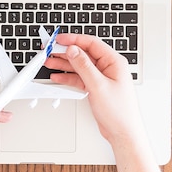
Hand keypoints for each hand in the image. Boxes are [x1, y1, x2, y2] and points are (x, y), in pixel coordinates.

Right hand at [44, 34, 146, 149]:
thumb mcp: (98, 86)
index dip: (73, 40)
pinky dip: (68, 77)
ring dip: (64, 64)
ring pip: (79, 65)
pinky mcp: (95, 87)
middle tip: (50, 50)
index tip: (59, 40)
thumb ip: (84, 66)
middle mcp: (108, 67)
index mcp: (113, 62)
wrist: (123, 132)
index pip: (91, 43)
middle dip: (65, 51)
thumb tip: (73, 50)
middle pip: (83, 54)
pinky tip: (57, 76)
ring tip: (49, 62)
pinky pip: (79, 77)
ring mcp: (101, 77)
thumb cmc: (120, 111)